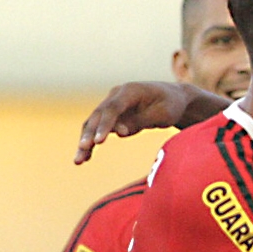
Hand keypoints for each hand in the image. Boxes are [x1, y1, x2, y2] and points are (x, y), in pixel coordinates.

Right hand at [75, 82, 213, 163]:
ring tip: (78, 161)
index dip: (105, 125)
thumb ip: (141, 121)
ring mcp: (112, 105)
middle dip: (89, 134)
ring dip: (85, 141)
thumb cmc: (171, 104)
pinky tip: (85, 159)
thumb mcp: (163, 113)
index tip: (98, 142)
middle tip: (83, 150)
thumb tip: (120, 132)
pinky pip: (97, 129)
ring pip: (93, 123)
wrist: (174, 98)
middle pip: (98, 115)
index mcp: (130, 91)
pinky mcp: (112, 116)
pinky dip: (91, 143)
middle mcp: (116, 96)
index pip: (113, 109)